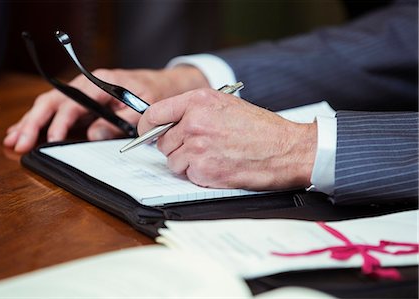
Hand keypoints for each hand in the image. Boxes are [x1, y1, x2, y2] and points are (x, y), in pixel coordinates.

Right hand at [3, 66, 208, 152]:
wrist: (162, 85)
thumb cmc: (154, 93)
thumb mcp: (145, 107)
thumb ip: (121, 122)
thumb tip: (92, 136)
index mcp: (101, 82)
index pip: (74, 102)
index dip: (61, 121)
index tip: (53, 139)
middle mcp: (87, 85)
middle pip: (53, 101)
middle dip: (34, 122)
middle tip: (19, 142)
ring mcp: (83, 94)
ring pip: (50, 105)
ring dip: (30, 122)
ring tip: (13, 139)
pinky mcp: (83, 103)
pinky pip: (58, 111)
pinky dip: (41, 122)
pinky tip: (25, 131)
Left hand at [138, 88, 317, 190]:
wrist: (287, 149)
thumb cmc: (260, 128)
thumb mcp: (225, 105)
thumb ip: (192, 111)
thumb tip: (166, 124)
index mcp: (198, 101)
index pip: (154, 113)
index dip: (148, 126)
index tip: (148, 133)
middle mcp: (194, 123)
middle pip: (162, 141)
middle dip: (175, 146)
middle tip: (198, 147)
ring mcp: (197, 148)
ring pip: (173, 161)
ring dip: (187, 162)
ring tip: (213, 156)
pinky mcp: (203, 171)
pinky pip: (187, 175)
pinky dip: (199, 174)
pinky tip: (219, 166)